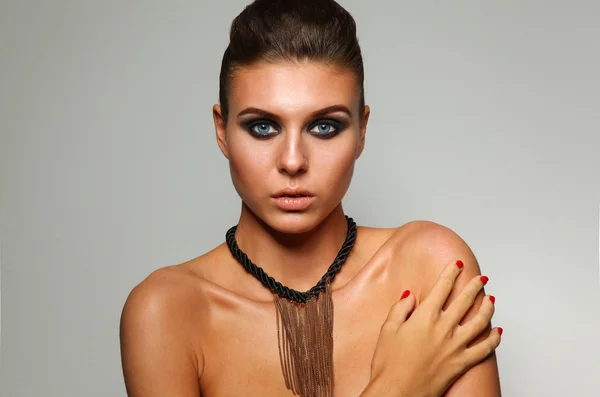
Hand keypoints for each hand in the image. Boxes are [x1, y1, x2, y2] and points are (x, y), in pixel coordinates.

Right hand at [367, 260, 501, 396]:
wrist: (396, 392)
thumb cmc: (389, 363)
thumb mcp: (387, 329)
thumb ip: (400, 309)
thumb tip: (411, 296)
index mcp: (425, 317)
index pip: (442, 288)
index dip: (451, 273)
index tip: (457, 264)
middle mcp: (443, 329)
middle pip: (465, 301)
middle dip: (474, 286)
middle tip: (480, 277)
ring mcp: (455, 346)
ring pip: (480, 322)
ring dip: (487, 308)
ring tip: (491, 300)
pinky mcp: (461, 363)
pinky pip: (484, 349)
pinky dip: (494, 339)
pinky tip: (498, 332)